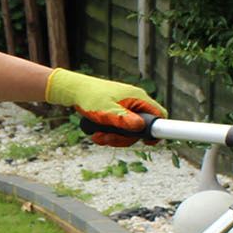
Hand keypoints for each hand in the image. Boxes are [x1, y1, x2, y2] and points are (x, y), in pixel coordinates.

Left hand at [44, 68, 165, 145]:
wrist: (75, 90)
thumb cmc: (91, 98)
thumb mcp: (107, 111)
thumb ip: (124, 119)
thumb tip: (141, 127)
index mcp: (137, 98)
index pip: (158, 114)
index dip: (156, 130)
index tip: (147, 142)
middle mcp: (134, 102)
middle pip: (141, 128)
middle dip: (125, 138)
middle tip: (108, 139)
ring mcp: (127, 107)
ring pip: (129, 131)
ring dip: (114, 138)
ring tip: (98, 137)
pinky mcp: (118, 112)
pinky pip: (120, 128)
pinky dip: (110, 134)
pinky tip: (97, 135)